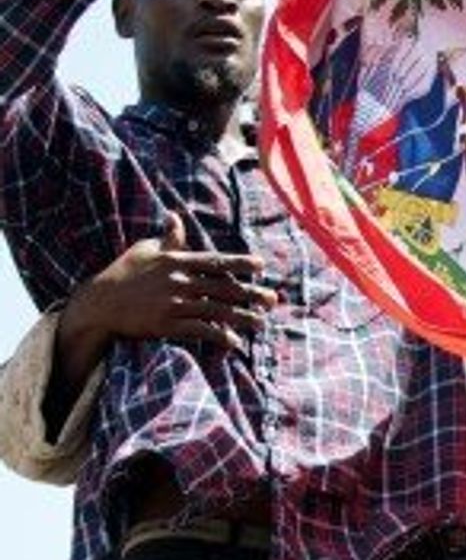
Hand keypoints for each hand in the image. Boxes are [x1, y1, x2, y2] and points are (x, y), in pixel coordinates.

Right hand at [62, 214, 273, 354]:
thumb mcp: (144, 250)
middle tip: (273, 299)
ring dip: (241, 318)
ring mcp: (172, 303)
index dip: (239, 263)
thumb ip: (167, 238)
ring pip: (215, 310)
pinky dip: (217, 336)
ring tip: (260, 323)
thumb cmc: (123, 273)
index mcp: (176, 261)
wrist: (99, 303)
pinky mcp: (165, 324)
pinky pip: (197, 330)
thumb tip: (175, 217)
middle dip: (250, 294)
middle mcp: (178, 281)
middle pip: (222, 287)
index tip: (261, 266)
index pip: (215, 261)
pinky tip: (233, 342)